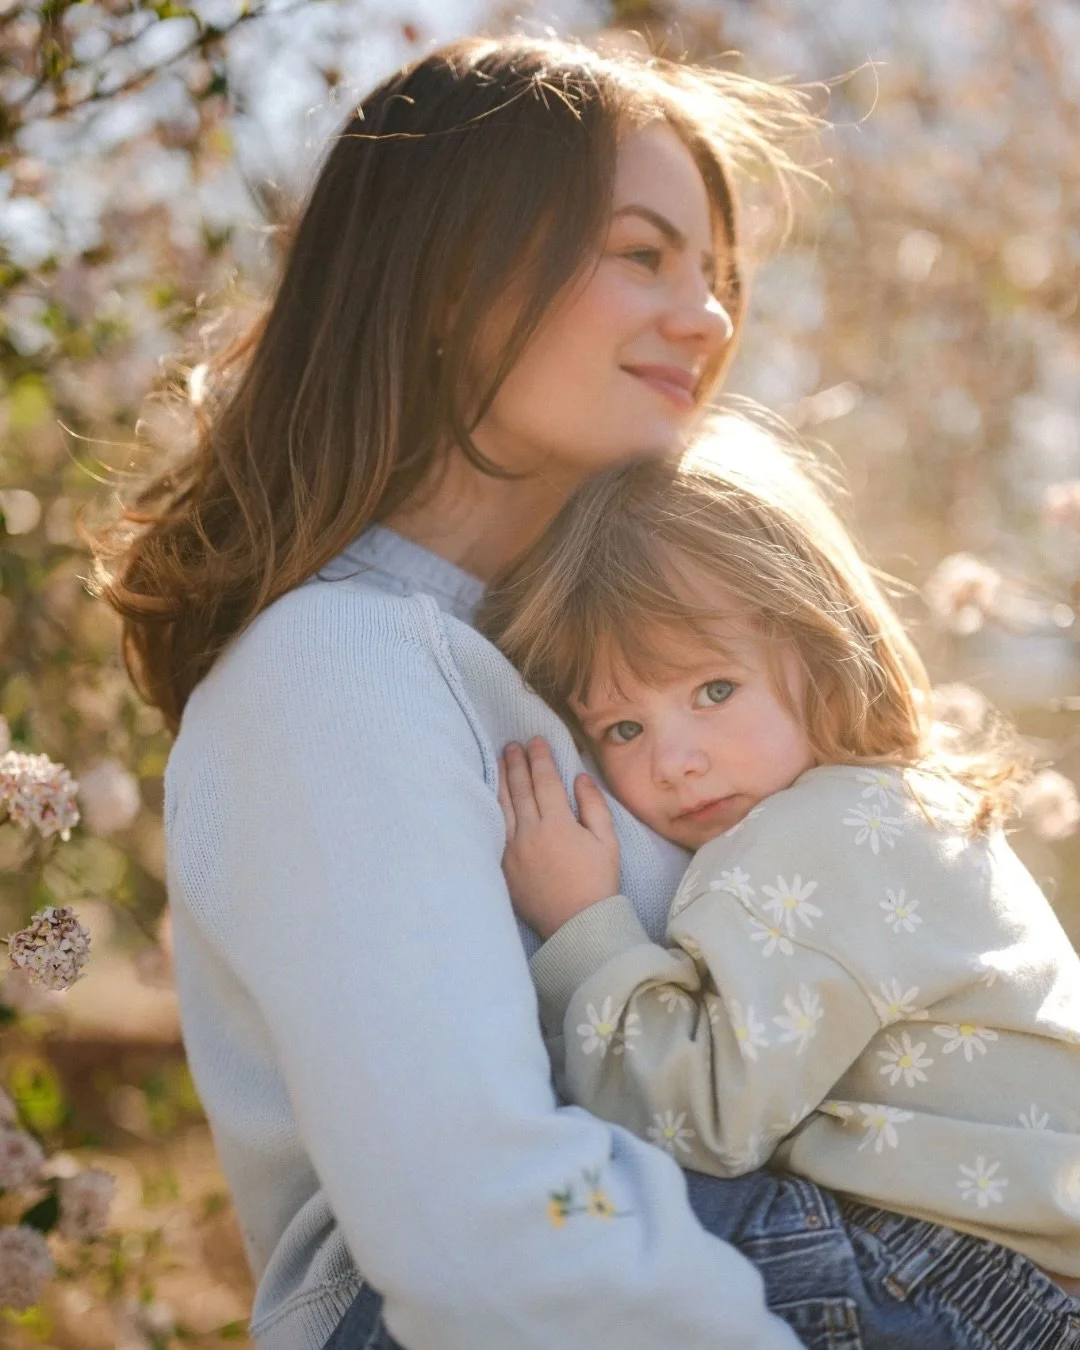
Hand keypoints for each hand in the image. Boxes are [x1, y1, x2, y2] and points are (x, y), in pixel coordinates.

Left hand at [498, 738, 620, 939]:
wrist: (577, 924)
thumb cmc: (597, 882)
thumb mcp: (607, 841)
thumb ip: (593, 806)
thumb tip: (579, 777)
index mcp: (558, 824)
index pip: (545, 780)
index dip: (540, 758)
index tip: (535, 740)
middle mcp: (530, 833)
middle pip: (520, 788)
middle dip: (516, 763)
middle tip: (512, 744)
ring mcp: (513, 850)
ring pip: (503, 806)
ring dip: (501, 780)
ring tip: (500, 761)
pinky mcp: (504, 866)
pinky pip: (495, 829)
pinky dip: (493, 808)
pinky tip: (493, 797)